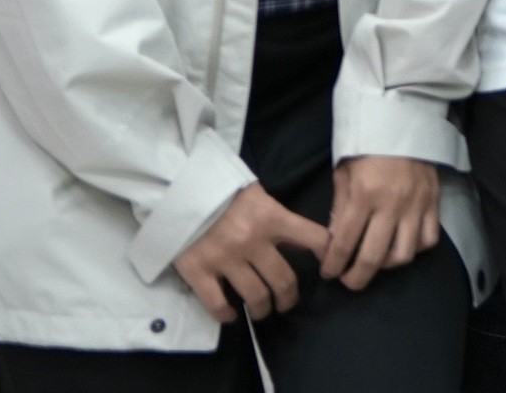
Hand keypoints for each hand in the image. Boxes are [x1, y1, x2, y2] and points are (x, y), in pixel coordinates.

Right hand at [170, 181, 326, 325]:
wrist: (178, 189)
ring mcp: (224, 258)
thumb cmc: (222, 191)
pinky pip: (216, 303)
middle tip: (286, 302)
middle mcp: (253, 240)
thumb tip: (303, 243)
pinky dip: (226, 315)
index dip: (327, 256)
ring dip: (262, 309)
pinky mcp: (197, 271)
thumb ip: (280, 219)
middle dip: (289, 297)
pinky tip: (230, 316)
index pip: (314, 239)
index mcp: (273, 217)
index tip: (328, 269)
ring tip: (261, 311)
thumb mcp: (259, 196)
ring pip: (255, 296)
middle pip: (284, 280)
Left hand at [317, 154, 441, 288]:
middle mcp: (392, 204)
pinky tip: (401, 245)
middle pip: (373, 257)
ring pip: (403, 254)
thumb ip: (340, 209)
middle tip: (348, 281)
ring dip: (386, 266)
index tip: (328, 273)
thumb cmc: (367, 148)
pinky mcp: (434, 202)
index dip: (333, 265)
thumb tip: (334, 242)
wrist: (405, 121)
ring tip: (375, 262)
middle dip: (356, 277)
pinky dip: (414, 249)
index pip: (344, 243)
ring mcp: (416, 205)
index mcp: (364, 195)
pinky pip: (428, 239)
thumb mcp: (344, 175)